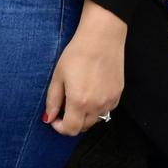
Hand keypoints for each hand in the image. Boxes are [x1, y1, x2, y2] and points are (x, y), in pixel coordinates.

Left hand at [43, 1, 125, 136]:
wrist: (102, 38)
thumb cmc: (77, 54)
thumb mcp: (58, 76)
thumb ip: (53, 100)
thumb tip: (49, 118)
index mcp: (79, 102)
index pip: (71, 129)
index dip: (60, 127)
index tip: (55, 118)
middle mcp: (97, 105)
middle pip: (83, 127)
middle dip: (71, 121)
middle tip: (64, 106)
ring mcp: (110, 101)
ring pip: (96, 119)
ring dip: (85, 115)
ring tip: (78, 96)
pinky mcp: (118, 94)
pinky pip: (106, 109)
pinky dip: (97, 107)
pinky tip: (92, 91)